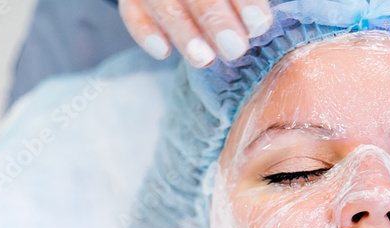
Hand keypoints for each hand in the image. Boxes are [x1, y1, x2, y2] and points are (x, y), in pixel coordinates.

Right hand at [118, 0, 272, 67]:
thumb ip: (245, 1)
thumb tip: (258, 24)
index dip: (244, 0)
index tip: (259, 25)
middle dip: (214, 19)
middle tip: (234, 49)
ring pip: (162, 2)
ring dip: (184, 32)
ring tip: (204, 59)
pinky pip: (131, 11)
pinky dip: (145, 32)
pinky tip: (163, 52)